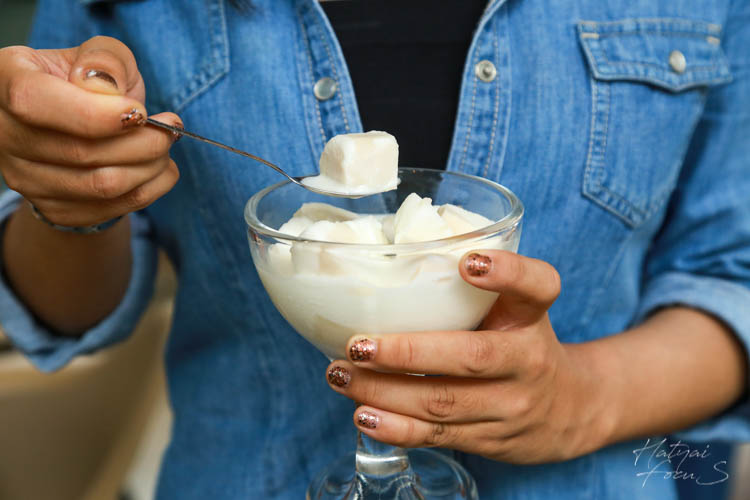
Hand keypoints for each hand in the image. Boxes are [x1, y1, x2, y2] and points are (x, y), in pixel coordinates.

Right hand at [0, 36, 180, 226]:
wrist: (77, 123)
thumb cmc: (87, 80)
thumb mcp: (98, 55)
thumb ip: (106, 60)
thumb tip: (107, 88)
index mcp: (5, 80)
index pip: (35, 102)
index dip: (94, 113)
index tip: (140, 111)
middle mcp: (5, 133)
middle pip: (80, 151)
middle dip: (143, 141)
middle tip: (172, 128)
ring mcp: (24, 177)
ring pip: (101, 185)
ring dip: (151, 167)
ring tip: (167, 145)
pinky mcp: (53, 207)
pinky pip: (112, 209)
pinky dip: (150, 189)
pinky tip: (160, 169)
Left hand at [325, 250, 612, 463]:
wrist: (569, 410)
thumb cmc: (522, 342)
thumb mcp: (517, 307)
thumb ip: (474, 287)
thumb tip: (387, 260)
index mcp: (531, 316)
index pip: (537, 286)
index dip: (507, 273)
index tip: (469, 262)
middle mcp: (527, 360)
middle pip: (470, 357)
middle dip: (407, 353)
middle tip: (357, 344)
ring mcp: (509, 405)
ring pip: (442, 401)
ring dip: (383, 391)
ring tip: (340, 375)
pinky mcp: (489, 439)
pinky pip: (438, 435)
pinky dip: (396, 428)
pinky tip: (364, 414)